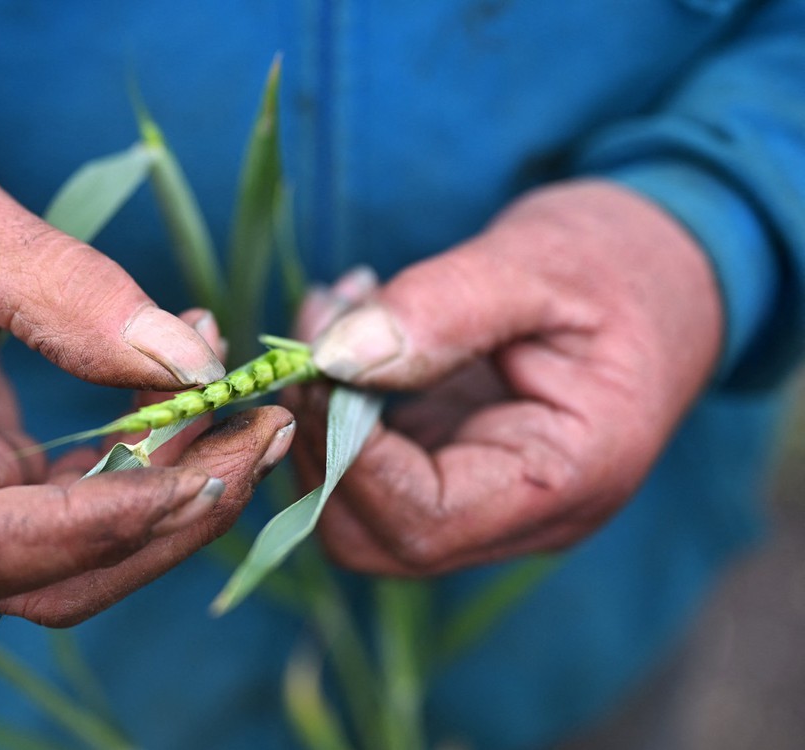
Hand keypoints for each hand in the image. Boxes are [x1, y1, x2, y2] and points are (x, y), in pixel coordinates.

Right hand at [0, 137, 293, 623]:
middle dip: (163, 525)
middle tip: (261, 436)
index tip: (200, 472)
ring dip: (168, 504)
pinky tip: (193, 409)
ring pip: (63, 563)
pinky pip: (65, 516)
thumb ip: (71, 295)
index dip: (93, 527)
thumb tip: (192, 365)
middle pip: (36, 579)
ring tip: (249, 419)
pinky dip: (139, 475)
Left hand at [293, 180, 722, 574]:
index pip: (423, 520)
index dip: (347, 456)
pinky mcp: (456, 465)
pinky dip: (339, 403)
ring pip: (360, 509)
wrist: (668, 268)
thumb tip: (336, 358)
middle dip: (320, 446)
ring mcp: (485, 496)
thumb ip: (443, 310)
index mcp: (563, 481)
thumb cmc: (619, 261)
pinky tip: (351, 324)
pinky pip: (374, 465)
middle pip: (376, 538)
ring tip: (334, 310)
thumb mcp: (538, 263)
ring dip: (320, 420)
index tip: (312, 365)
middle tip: (308, 340)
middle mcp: (521, 514)